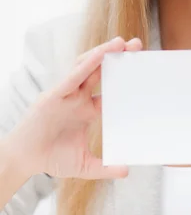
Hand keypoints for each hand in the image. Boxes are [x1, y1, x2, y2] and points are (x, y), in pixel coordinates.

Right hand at [7, 36, 142, 180]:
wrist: (24, 161)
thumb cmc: (51, 158)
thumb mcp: (84, 165)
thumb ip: (105, 167)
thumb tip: (127, 171)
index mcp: (88, 110)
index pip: (111, 89)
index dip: (126, 78)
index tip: (143, 69)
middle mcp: (79, 98)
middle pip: (102, 71)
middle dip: (118, 56)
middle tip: (138, 45)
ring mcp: (67, 95)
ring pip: (87, 67)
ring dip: (103, 53)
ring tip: (121, 42)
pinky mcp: (54, 96)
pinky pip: (72, 77)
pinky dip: (87, 64)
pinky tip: (100, 54)